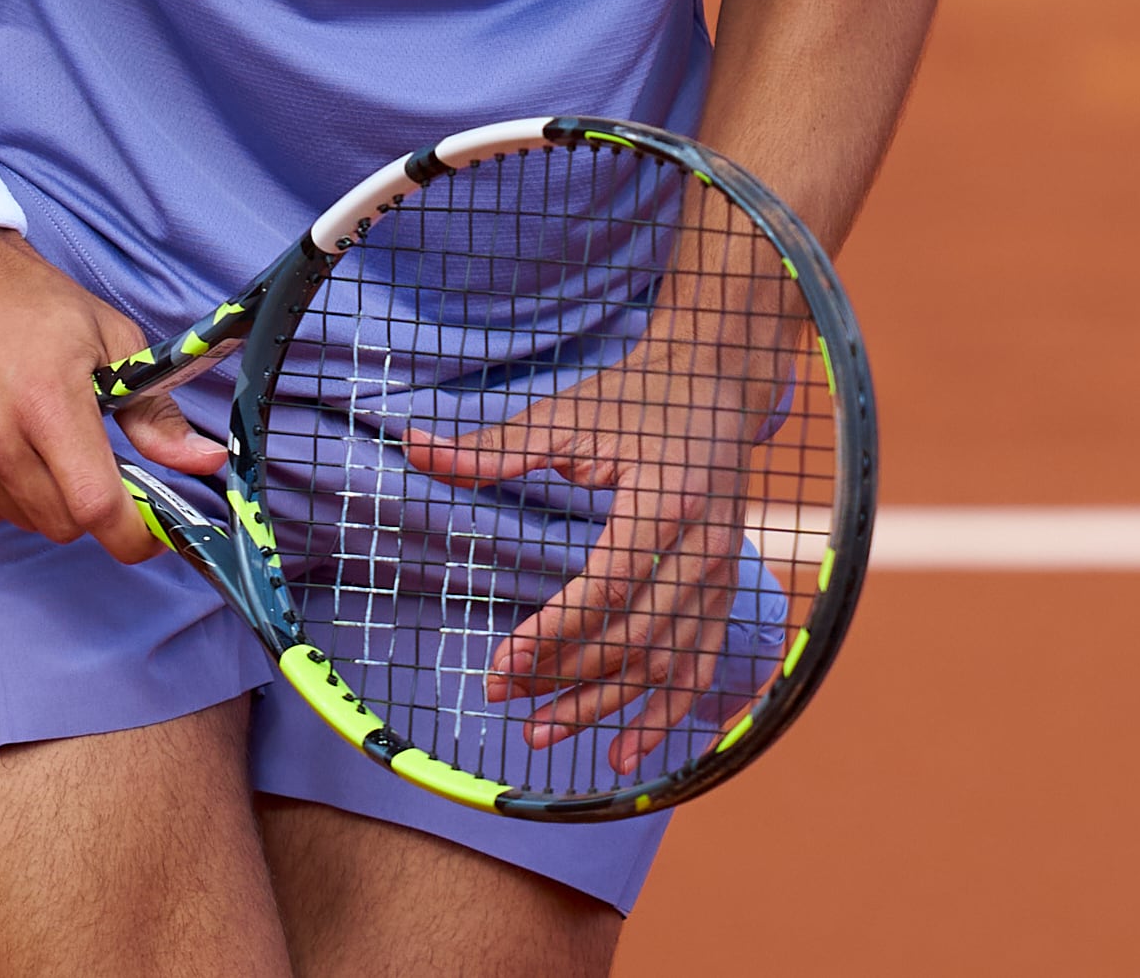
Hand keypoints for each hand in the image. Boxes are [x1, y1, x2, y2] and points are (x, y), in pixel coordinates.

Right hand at [0, 227, 230, 565]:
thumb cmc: (25, 297)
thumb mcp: (108, 337)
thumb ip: (155, 411)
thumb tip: (205, 461)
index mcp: (47, 401)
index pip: (97, 506)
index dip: (134, 535)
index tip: (151, 532)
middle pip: (63, 524)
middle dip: (93, 505)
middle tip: (97, 463)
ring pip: (23, 519)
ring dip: (47, 497)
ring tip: (44, 441)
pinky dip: (4, 491)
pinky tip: (5, 443)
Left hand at [404, 332, 774, 770]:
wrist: (717, 383)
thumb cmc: (637, 395)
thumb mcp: (567, 413)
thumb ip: (494, 446)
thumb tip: (413, 446)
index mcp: (669, 499)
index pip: (608, 586)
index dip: (553, 632)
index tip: (499, 665)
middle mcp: (705, 546)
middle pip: (635, 635)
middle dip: (566, 676)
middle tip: (501, 695)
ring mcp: (722, 575)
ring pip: (666, 663)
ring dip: (605, 707)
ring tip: (542, 736)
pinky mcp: (726, 591)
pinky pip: (699, 666)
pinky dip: (665, 715)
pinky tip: (625, 756)